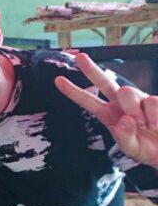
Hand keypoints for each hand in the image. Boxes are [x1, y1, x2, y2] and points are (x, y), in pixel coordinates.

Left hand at [55, 53, 157, 167]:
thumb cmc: (145, 148)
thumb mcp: (130, 148)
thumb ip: (124, 137)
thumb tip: (126, 119)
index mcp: (107, 114)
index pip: (87, 101)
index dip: (73, 91)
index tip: (57, 80)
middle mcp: (120, 103)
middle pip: (104, 81)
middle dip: (91, 69)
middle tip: (80, 57)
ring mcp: (137, 99)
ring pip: (127, 92)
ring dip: (134, 110)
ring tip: (144, 125)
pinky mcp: (153, 99)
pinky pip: (151, 101)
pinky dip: (153, 116)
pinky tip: (156, 124)